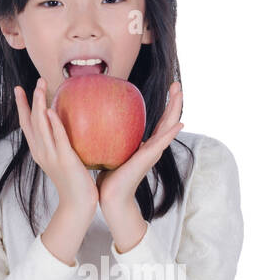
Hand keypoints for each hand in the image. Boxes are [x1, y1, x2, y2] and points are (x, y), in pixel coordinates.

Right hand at [14, 78, 99, 224]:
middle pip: (30, 121)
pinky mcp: (64, 159)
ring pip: (40, 125)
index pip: (26, 124)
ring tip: (40, 87)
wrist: (77, 205)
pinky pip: (58, 137)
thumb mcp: (64, 160)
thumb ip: (63, 143)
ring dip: (39, 104)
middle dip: (30, 100)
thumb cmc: (74, 182)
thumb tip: (70, 125)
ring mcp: (51, 156)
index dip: (22, 106)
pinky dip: (53, 123)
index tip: (19, 89)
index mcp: (39, 151)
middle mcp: (40, 152)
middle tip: (35, 81)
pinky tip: (51, 110)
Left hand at [96, 81, 184, 221]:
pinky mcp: (147, 159)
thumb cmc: (110, 175)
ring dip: (175, 110)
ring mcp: (152, 152)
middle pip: (168, 120)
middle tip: (177, 84)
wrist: (111, 195)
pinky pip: (161, 143)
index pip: (160, 121)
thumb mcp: (113, 150)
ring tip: (179, 94)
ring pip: (168, 127)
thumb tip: (100, 121)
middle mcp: (153, 147)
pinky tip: (179, 124)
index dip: (166, 105)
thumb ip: (114, 137)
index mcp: (146, 144)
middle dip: (174, 102)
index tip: (169, 88)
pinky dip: (171, 133)